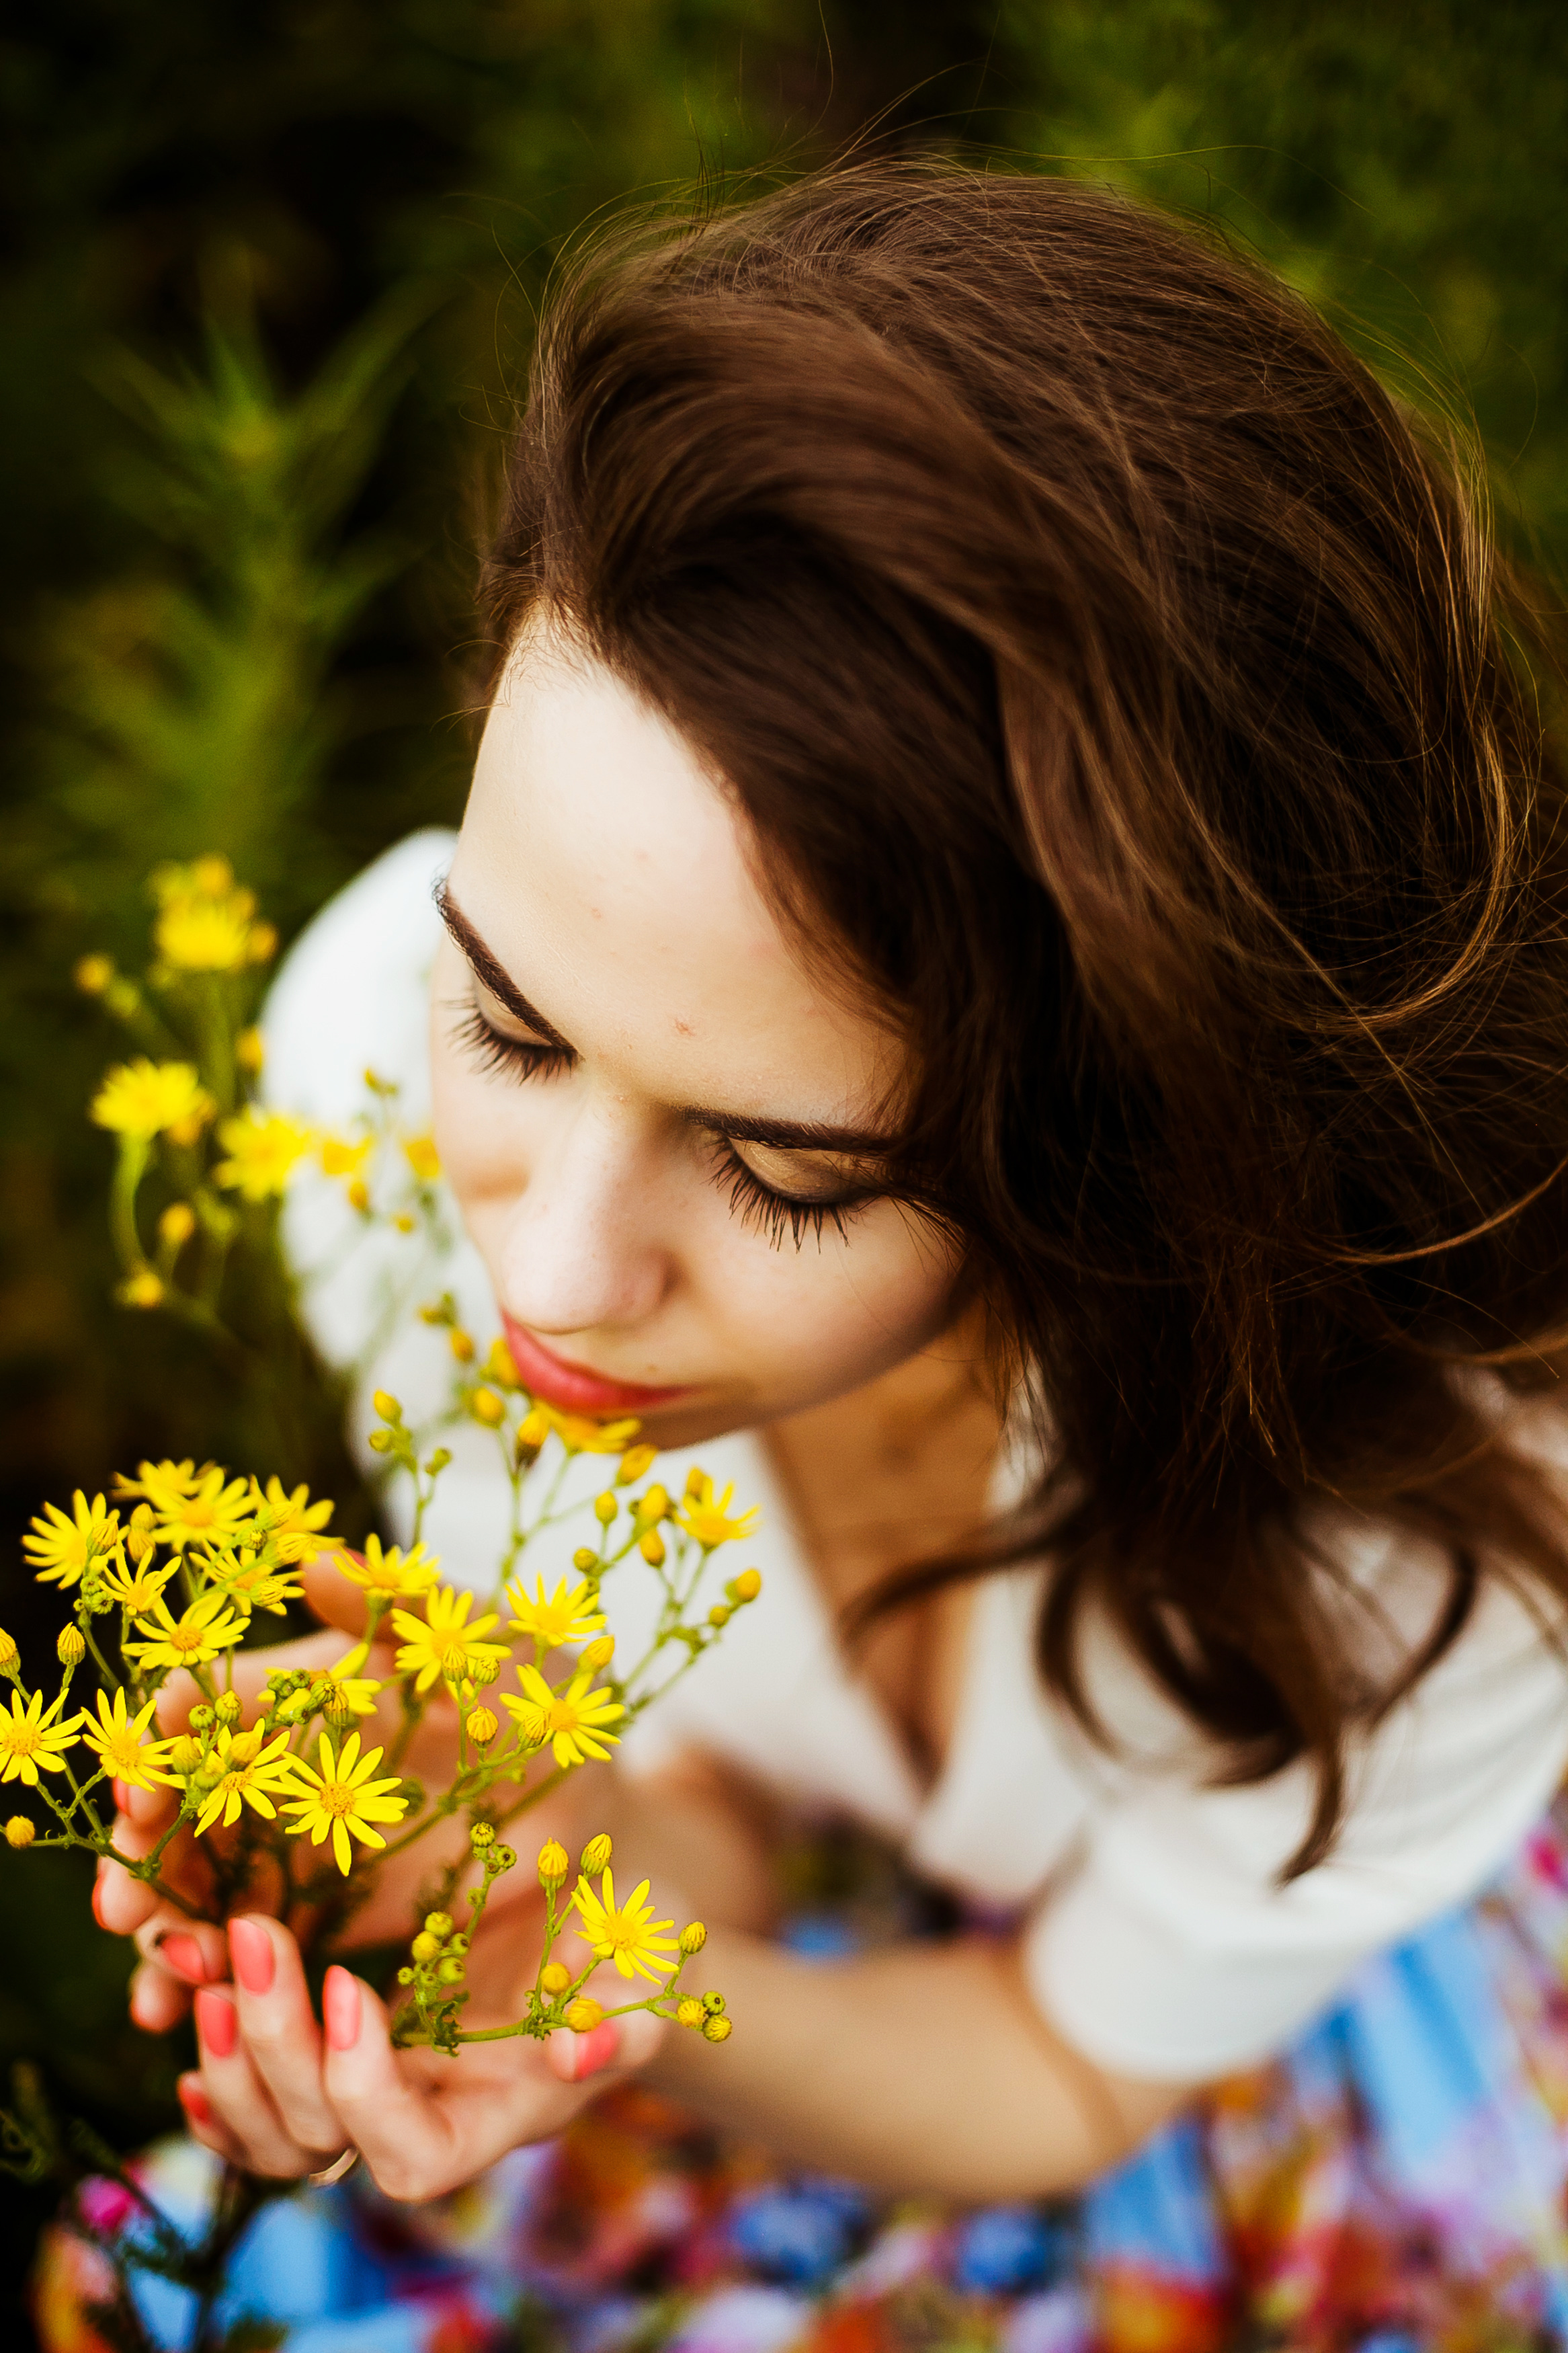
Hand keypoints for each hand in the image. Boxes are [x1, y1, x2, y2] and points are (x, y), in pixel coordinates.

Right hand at [95, 1554, 602, 2029]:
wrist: (593, 1796)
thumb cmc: (536, 1694)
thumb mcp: (479, 1639)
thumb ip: (401, 1604)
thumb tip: (318, 1558)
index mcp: (297, 1693)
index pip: (197, 1711)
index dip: (157, 1747)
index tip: (141, 1790)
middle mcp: (277, 1773)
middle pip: (175, 1811)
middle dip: (139, 1855)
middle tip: (122, 1904)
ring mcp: (290, 1852)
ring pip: (190, 1890)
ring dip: (160, 1929)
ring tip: (168, 1974)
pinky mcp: (318, 1918)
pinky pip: (239, 1953)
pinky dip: (198, 1978)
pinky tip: (178, 2011)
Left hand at [178, 1911, 663, 2197]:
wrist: (587, 1928)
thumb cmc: (626, 1950)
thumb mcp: (646, 1967)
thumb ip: (629, 2016)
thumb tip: (584, 2053)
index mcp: (490, 2117)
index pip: (411, 2158)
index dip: (365, 2090)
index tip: (349, 1985)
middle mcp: (419, 2125)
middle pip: (320, 2140)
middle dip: (274, 2044)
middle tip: (249, 1937)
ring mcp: (368, 2103)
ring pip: (273, 2135)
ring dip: (229, 2058)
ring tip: (207, 1966)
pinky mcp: (332, 2065)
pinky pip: (253, 2116)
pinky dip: (213, 2084)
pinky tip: (190, 2015)